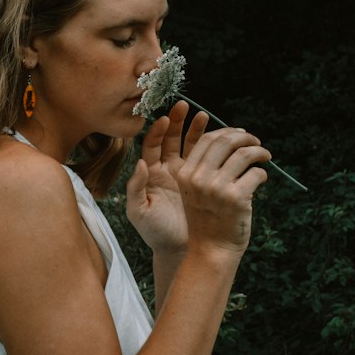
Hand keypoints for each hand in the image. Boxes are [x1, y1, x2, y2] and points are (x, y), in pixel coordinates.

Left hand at [125, 102, 210, 251]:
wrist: (178, 249)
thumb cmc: (155, 233)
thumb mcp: (139, 212)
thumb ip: (135, 188)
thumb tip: (140, 163)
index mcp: (150, 174)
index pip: (152, 145)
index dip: (157, 131)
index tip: (164, 118)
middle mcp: (167, 169)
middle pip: (171, 139)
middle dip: (177, 121)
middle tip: (184, 106)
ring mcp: (185, 174)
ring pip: (190, 145)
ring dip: (196, 130)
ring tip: (204, 116)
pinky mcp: (202, 181)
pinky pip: (207, 159)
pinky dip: (212, 146)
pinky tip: (218, 137)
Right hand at [177, 123, 270, 258]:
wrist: (211, 251)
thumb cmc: (207, 220)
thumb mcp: (194, 192)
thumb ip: (205, 168)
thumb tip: (233, 140)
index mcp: (185, 173)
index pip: (207, 140)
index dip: (227, 131)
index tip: (241, 133)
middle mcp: (199, 178)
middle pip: (226, 142)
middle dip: (245, 137)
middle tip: (256, 141)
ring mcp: (217, 188)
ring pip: (244, 154)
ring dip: (259, 151)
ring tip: (265, 155)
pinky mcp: (237, 198)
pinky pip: (256, 173)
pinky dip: (262, 173)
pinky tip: (262, 178)